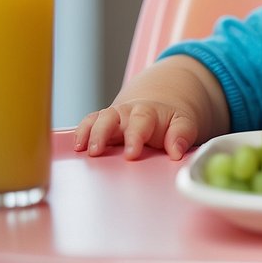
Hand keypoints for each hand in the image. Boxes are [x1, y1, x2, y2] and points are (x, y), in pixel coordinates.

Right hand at [74, 100, 197, 160]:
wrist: (160, 108)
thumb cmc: (171, 121)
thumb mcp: (184, 124)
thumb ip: (181, 135)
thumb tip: (176, 151)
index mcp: (147, 112)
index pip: (140, 121)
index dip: (134, 137)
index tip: (131, 154)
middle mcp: (126, 112)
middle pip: (110, 117)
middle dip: (102, 133)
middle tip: (97, 152)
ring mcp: (112, 118)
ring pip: (96, 119)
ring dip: (87, 133)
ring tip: (82, 149)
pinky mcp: (102, 124)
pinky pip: (88, 124)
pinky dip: (81, 133)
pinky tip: (77, 147)